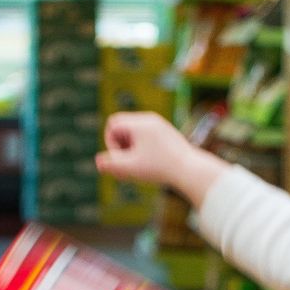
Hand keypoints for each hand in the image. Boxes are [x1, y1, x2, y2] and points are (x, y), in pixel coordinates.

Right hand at [97, 111, 228, 206]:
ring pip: (135, 133)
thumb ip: (111, 165)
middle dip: (119, 147)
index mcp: (140, 123)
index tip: (119, 159)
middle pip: (123, 127)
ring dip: (130, 150)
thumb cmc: (160, 168)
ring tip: (135, 169)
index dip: (110, 142)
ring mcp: (160, 125)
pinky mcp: (167, 134)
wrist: (191, 170)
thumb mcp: (131, 168)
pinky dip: (142, 149)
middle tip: (124, 168)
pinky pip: (147, 137)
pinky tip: (148, 166)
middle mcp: (150, 119)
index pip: (112, 123)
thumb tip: (98, 161)